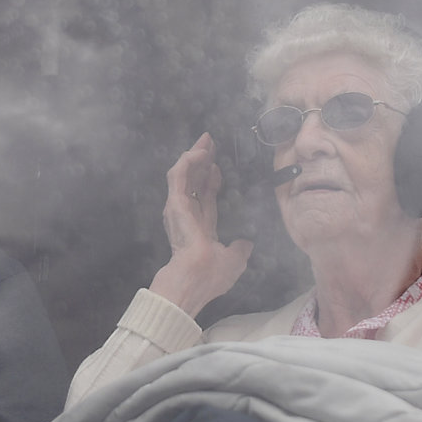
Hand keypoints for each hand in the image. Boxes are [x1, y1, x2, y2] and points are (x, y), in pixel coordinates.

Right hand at [146, 134, 253, 316]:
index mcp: (201, 228)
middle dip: (202, 161)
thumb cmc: (212, 276)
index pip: (205, 198)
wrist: (195, 280)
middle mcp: (188, 216)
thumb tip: (247, 242)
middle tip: (211, 142)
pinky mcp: (174, 203)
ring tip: (205, 141)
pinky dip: (187, 161)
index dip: (212, 180)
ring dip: (194, 156)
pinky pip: (178, 176)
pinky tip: (199, 151)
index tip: (218, 165)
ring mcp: (179, 209)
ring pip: (184, 174)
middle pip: (194, 181)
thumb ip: (240, 248)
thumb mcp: (234, 261)